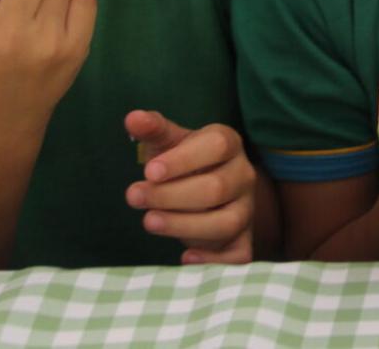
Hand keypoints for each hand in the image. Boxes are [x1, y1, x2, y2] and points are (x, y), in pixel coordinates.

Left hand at [125, 111, 256, 263]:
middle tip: (133, 197)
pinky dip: (215, 261)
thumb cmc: (183, 161)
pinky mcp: (242, 239)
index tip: (149, 171)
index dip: (183, 160)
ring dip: (185, 225)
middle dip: (171, 195)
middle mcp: (244, 175)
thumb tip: (132, 118)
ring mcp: (246, 209)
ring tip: (148, 222)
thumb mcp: (168, 141)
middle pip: (216, 188)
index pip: (216, 146)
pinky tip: (184, 257)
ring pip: (227, 222)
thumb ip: (153, 129)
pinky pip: (239, 255)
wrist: (208, 184)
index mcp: (229, 144)